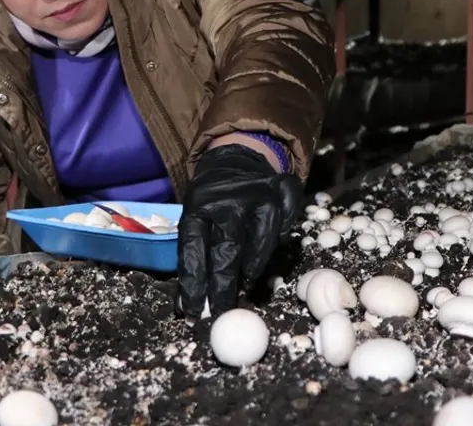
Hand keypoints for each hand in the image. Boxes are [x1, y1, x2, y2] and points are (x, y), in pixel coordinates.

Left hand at [176, 144, 303, 317]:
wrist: (237, 160)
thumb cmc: (212, 202)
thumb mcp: (195, 218)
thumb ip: (194, 258)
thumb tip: (187, 307)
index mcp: (198, 206)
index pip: (193, 250)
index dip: (193, 283)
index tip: (193, 311)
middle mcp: (229, 200)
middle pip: (226, 251)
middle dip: (222, 287)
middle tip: (221, 312)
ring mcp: (260, 195)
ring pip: (260, 241)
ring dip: (251, 268)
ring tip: (245, 285)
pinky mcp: (285, 191)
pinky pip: (285, 225)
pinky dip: (280, 241)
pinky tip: (270, 251)